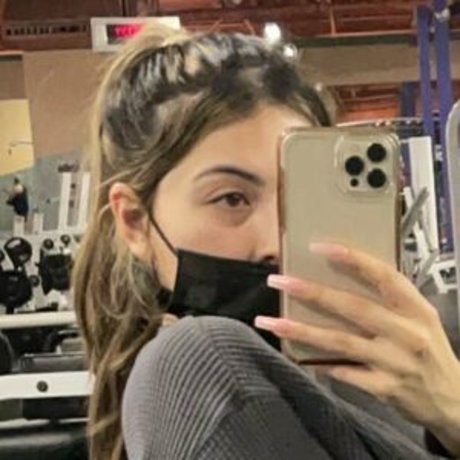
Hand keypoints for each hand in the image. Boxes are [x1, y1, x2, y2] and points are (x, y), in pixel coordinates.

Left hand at [255, 243, 459, 455]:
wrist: (456, 399)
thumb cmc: (429, 348)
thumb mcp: (421, 317)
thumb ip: (389, 299)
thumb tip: (340, 279)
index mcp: (416, 308)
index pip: (383, 275)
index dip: (352, 258)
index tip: (318, 247)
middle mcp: (407, 332)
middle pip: (353, 307)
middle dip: (312, 292)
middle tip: (278, 280)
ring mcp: (396, 362)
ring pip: (340, 341)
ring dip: (302, 331)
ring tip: (270, 322)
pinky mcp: (386, 388)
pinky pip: (346, 373)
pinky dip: (323, 365)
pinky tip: (300, 358)